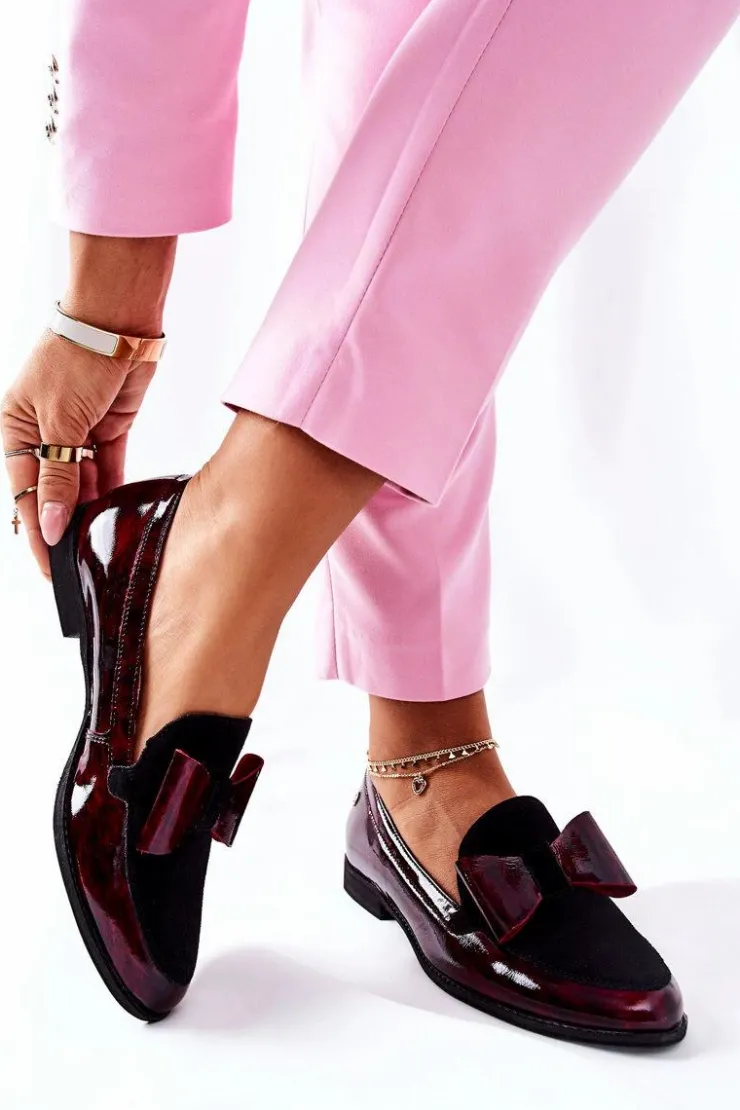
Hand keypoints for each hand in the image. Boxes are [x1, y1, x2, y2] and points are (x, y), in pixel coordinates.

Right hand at [2, 330, 154, 576]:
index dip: (37, 530)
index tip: (48, 565)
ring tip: (98, 542)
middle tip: (78, 563)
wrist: (117, 319)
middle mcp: (43, 432)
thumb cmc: (76, 357)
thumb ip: (58, 477)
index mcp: (15, 429)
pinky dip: (111, 490)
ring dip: (89, 509)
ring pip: (82, 483)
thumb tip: (50, 524)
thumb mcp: (61, 422)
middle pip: (53, 490)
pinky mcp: (108, 428)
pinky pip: (107, 468)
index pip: (25, 492)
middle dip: (64, 524)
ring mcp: (77, 431)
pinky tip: (114, 515)